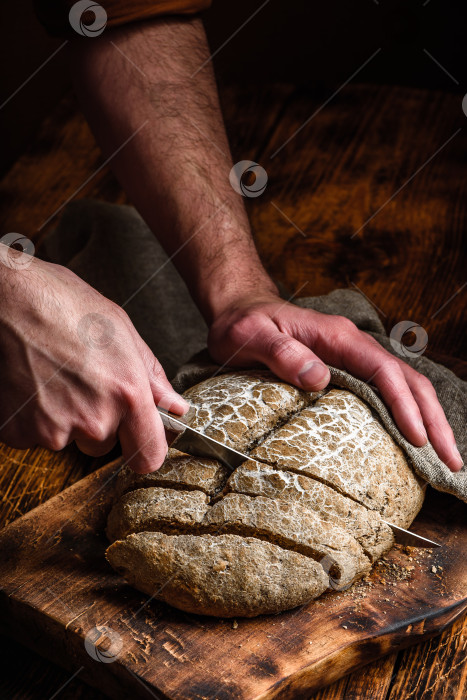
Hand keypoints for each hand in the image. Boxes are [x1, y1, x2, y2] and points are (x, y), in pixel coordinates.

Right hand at [0, 255, 187, 472]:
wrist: (7, 297)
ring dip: (63, 417)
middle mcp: (93, 419)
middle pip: (103, 445)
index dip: (144, 449)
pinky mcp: (18, 431)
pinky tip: (31, 382)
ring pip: (66, 438)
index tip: (138, 439)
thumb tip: (173, 406)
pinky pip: (33, 435)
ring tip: (52, 376)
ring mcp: (53, 429)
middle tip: (81, 382)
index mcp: (126, 394)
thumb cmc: (62, 303)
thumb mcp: (121, 330)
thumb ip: (151, 376)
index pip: (148, 457)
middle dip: (96, 421)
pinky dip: (32, 416)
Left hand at [208, 293, 462, 471]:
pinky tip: (416, 438)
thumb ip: (282, 354)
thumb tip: (319, 379)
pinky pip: (387, 389)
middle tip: (451, 461)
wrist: (240, 308)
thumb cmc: (243, 324)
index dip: (403, 405)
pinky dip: (409, 413)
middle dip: (432, 420)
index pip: (382, 370)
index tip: (417, 439)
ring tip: (445, 456)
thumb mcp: (251, 336)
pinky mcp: (348, 368)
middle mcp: (352, 344)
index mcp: (336, 336)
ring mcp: (353, 356)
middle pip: (407, 379)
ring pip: (404, 385)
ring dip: (428, 419)